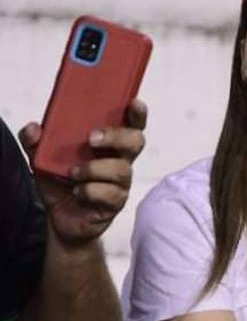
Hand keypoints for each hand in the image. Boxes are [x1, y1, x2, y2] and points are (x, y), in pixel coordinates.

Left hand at [19, 99, 146, 245]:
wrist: (60, 217)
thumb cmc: (59, 182)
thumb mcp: (42, 159)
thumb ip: (35, 142)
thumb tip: (34, 128)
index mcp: (109, 144)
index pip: (131, 124)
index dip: (137, 113)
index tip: (134, 102)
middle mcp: (120, 160)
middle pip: (136, 141)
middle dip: (116, 137)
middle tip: (91, 139)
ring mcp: (120, 183)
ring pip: (121, 170)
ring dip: (94, 168)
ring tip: (73, 173)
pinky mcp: (115, 203)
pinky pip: (111, 194)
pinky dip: (91, 191)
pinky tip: (78, 192)